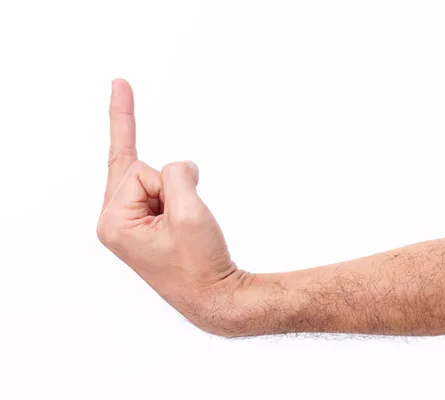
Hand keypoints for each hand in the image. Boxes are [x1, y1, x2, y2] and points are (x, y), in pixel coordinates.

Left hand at [97, 79, 248, 335]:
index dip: (142, 143)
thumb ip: (178, 174)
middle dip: (173, 185)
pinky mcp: (146, 227)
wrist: (216, 299)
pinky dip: (180, 197)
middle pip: (141, 171)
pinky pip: (161, 193)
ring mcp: (130, 226)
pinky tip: (189, 221)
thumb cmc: (201, 265)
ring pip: (157, 181)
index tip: (119, 83)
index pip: (137, 168)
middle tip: (161, 165)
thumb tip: (182, 167)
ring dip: (181, 196)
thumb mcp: (190, 213)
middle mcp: (116, 222)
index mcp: (116, 221)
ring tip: (193, 232)